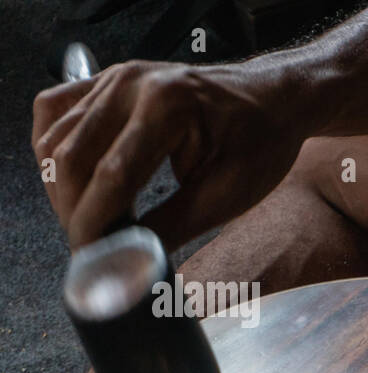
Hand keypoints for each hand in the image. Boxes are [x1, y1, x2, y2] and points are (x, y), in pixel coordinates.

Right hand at [32, 59, 305, 248]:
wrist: (274, 100)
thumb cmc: (262, 144)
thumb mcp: (226, 195)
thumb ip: (172, 227)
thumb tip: (127, 260)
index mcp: (168, 107)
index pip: (112, 175)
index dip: (94, 224)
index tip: (91, 258)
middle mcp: (133, 83)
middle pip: (72, 156)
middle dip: (73, 210)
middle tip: (89, 247)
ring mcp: (116, 77)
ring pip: (55, 137)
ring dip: (60, 186)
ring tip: (87, 221)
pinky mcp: (108, 80)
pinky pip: (56, 112)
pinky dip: (53, 150)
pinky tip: (71, 181)